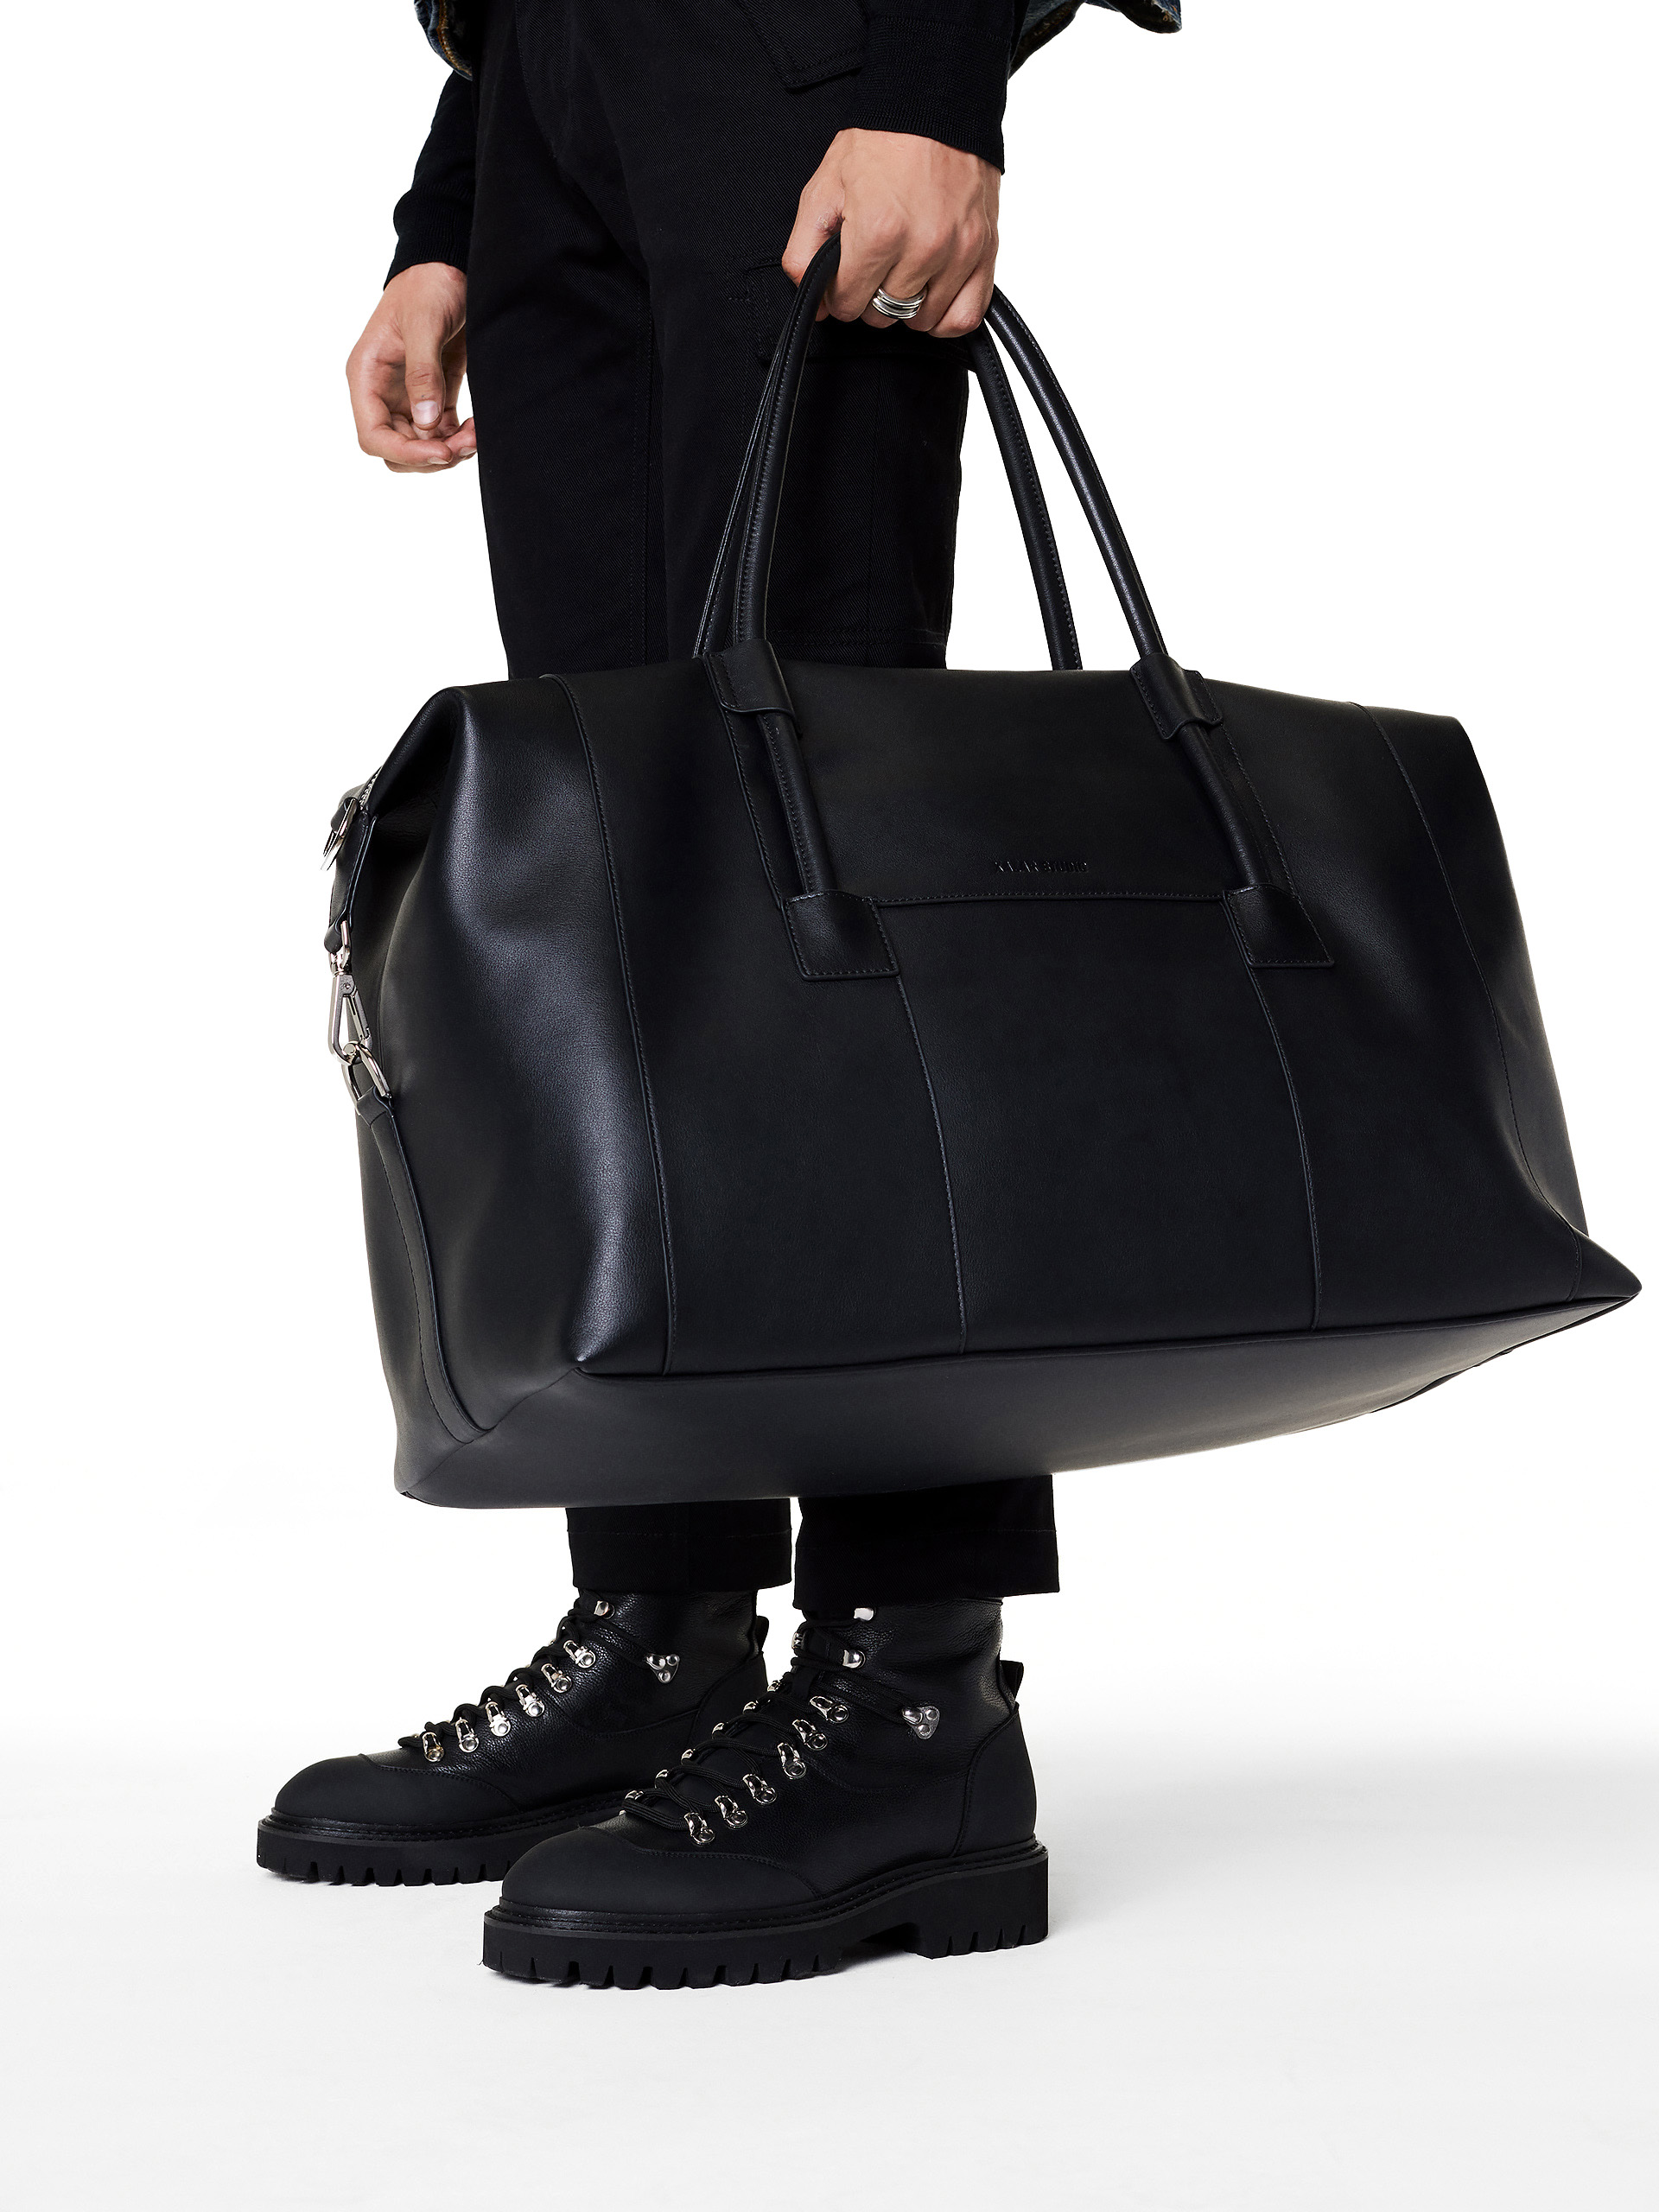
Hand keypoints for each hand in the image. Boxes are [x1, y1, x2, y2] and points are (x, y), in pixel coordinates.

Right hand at [345, 263, 475, 471]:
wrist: (448, 267)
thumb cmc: (427, 285)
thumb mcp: (424, 323)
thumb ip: (423, 372)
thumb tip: (426, 422)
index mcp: (366, 375)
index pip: (373, 435)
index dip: (405, 452)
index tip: (441, 451)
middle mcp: (382, 393)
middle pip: (397, 449)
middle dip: (430, 456)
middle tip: (466, 445)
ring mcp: (407, 397)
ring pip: (421, 447)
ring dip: (449, 451)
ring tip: (476, 436)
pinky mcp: (434, 396)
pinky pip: (442, 434)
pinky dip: (459, 440)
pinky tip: (477, 429)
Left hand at [782, 128, 999, 336]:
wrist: (935, 102)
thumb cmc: (880, 143)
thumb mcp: (822, 189)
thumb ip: (803, 252)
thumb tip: (815, 307)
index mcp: (878, 231)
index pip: (848, 304)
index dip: (838, 292)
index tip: (844, 273)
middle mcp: (923, 246)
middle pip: (883, 314)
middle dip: (870, 297)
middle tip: (873, 264)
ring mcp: (959, 250)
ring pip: (921, 320)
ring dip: (907, 305)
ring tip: (901, 273)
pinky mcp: (985, 250)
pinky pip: (965, 317)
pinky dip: (945, 316)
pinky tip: (931, 296)